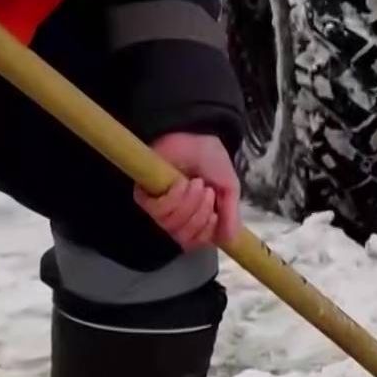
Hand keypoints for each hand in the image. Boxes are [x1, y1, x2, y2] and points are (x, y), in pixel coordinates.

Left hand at [133, 132, 240, 250]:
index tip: (216, 213)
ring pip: (171, 225)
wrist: (195, 134)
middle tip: (207, 191)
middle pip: (184, 237)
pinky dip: (174, 198)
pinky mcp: (145, 195)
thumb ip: (231, 213)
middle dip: (200, 215)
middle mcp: (177, 215)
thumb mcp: (228, 187)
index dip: (206, 232)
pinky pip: (158, 211)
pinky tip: (181, 183)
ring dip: (189, 204)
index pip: (196, 242)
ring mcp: (160, 206)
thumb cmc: (210, 158)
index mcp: (196, 216)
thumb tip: (229, 239)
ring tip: (196, 183)